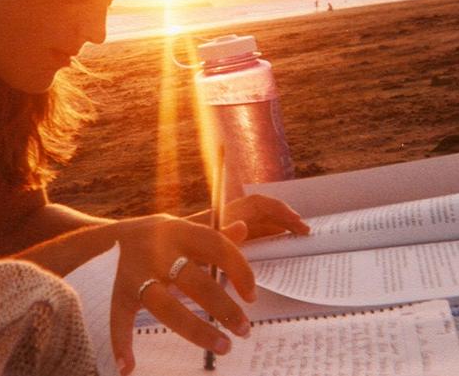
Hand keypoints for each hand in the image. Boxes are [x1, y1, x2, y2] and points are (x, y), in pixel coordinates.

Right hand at [109, 215, 255, 374]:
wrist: (111, 235)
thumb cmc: (159, 236)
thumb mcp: (183, 227)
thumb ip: (213, 232)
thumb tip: (243, 228)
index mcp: (180, 232)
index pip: (216, 247)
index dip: (239, 269)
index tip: (251, 297)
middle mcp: (159, 252)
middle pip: (195, 282)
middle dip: (224, 308)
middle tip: (244, 330)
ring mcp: (138, 273)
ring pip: (165, 306)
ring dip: (196, 330)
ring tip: (224, 347)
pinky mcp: (120, 291)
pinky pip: (120, 318)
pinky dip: (121, 343)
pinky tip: (129, 367)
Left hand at [187, 194, 310, 240]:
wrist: (154, 253)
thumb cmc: (175, 248)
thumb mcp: (199, 246)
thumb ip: (220, 238)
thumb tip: (243, 226)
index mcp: (223, 215)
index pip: (257, 205)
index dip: (279, 210)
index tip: (297, 223)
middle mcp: (227, 219)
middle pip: (262, 211)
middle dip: (284, 217)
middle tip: (304, 232)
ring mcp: (226, 230)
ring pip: (258, 223)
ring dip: (277, 228)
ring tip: (295, 239)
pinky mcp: (223, 242)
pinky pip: (250, 236)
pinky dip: (266, 239)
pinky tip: (275, 250)